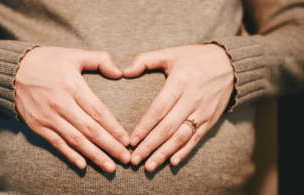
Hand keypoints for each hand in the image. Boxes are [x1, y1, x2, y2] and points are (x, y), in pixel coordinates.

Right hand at [15, 47, 129, 172]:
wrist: (13, 69)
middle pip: (90, 130)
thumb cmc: (47, 60)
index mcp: (72, 85)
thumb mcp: (74, 54)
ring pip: (75, 140)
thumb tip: (119, 73)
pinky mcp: (37, 125)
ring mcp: (48, 117)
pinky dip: (70, 155)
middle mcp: (60, 104)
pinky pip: (56, 143)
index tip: (126, 140)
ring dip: (94, 155)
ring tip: (109, 166)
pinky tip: (83, 165)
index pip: (98, 111)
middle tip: (125, 159)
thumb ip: (99, 60)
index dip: (113, 128)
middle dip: (110, 146)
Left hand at [123, 44, 233, 171]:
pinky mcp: (211, 119)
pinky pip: (196, 138)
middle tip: (135, 160)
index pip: (158, 109)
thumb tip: (124, 71)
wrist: (231, 64)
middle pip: (168, 128)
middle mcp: (192, 99)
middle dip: (150, 146)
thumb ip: (145, 60)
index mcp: (180, 82)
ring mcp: (203, 111)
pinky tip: (172, 162)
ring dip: (164, 153)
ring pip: (181, 137)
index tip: (131, 140)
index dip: (144, 127)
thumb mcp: (171, 53)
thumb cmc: (196, 58)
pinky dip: (185, 151)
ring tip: (149, 166)